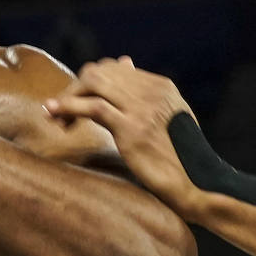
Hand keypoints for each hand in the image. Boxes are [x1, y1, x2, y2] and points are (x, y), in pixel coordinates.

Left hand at [45, 59, 208, 221]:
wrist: (200, 185)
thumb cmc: (181, 160)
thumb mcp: (168, 123)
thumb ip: (147, 102)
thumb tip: (124, 76)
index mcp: (161, 86)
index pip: (114, 70)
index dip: (89, 84)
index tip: (76, 103)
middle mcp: (152, 91)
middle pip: (100, 72)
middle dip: (75, 89)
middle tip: (62, 111)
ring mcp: (142, 108)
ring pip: (93, 82)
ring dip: (68, 97)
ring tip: (57, 118)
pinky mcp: (132, 128)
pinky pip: (93, 107)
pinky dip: (68, 107)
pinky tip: (55, 116)